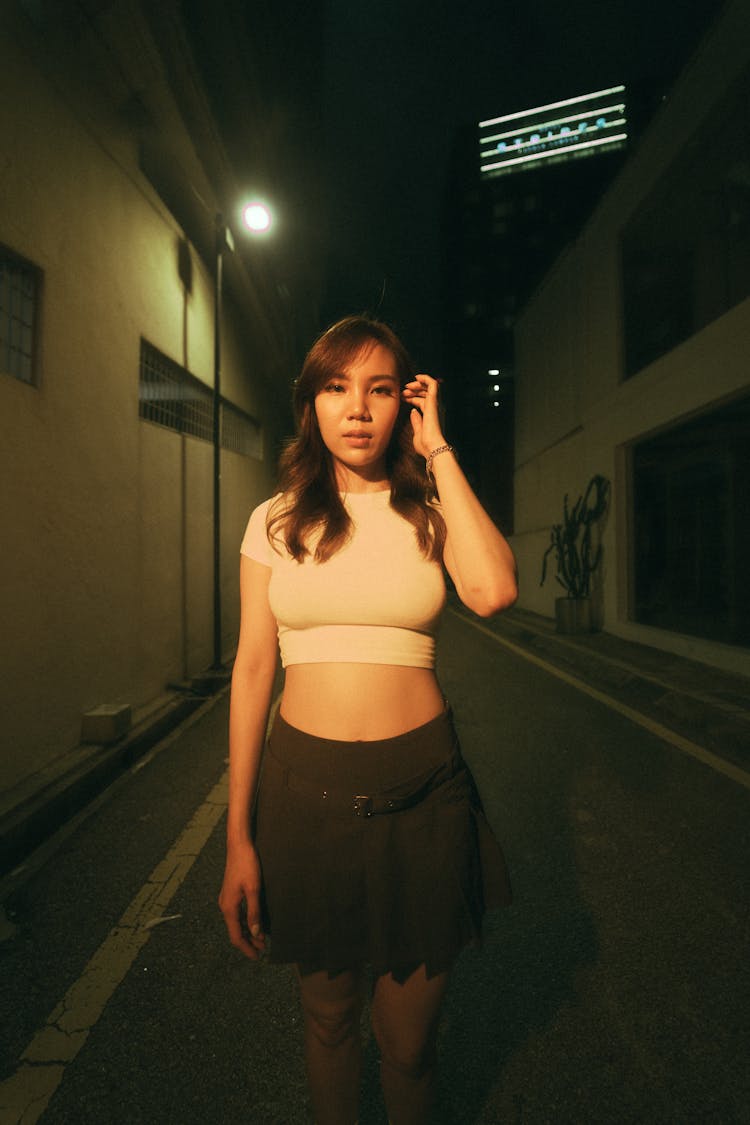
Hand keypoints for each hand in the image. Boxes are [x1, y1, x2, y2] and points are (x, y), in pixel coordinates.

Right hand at [218, 840, 265, 959]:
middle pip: (235, 931)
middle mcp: (225, 906)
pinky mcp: (231, 893)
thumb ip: (254, 912)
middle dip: (248, 942)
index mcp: (229, 907)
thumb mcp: (254, 889)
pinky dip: (246, 922)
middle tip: (262, 950)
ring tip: (261, 939)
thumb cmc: (247, 865)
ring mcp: (227, 899)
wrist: (239, 845)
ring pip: (236, 922)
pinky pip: (237, 914)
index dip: (246, 948)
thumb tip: (256, 933)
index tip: (257, 957)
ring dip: (248, 932)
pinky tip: (254, 922)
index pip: (236, 935)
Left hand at [401, 374, 446, 461]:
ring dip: (417, 385)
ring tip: (406, 387)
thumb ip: (416, 421)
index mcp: (430, 416)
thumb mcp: (417, 432)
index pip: (422, 402)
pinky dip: (425, 378)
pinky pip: (433, 384)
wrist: (432, 447)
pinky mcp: (434, 402)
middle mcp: (434, 409)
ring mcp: (435, 405)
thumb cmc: (425, 445)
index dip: (412, 398)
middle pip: (425, 394)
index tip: (402, 398)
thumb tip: (413, 411)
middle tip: (403, 392)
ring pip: (428, 387)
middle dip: (413, 391)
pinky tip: (417, 377)